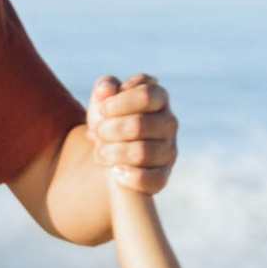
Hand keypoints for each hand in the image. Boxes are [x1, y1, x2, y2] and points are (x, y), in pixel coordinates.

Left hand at [89, 71, 177, 194]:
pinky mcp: (163, 176)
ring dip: (113, 153)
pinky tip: (115, 172)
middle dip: (110, 130)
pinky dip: (129, 176)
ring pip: (142, 152)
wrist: (110, 155)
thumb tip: (107, 88)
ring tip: (99, 153)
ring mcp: (169, 151)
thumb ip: (105, 88)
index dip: (120, 102)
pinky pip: (151, 179)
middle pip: (140, 125)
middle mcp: (169, 123)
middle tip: (97, 133)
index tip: (103, 109)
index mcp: (159, 98)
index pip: (147, 95)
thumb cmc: (110, 122)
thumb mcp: (103, 102)